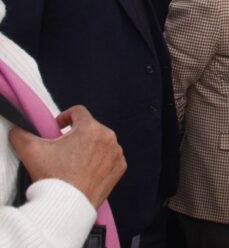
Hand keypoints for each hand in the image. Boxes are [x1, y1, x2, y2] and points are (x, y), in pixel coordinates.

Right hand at [9, 105, 125, 207]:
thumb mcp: (31, 150)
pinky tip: (85, 170)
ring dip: (89, 147)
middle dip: (76, 135)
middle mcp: (108, 137)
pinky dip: (99, 161)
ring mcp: (116, 153)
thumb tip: (19, 130)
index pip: (78, 112)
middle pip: (90, 128)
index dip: (64, 117)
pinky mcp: (120, 167)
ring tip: (73, 162)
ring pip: (101, 143)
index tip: (57, 128)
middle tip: (62, 149)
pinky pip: (109, 157)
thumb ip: (22, 134)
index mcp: (91, 128)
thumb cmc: (53, 177)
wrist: (68, 205)